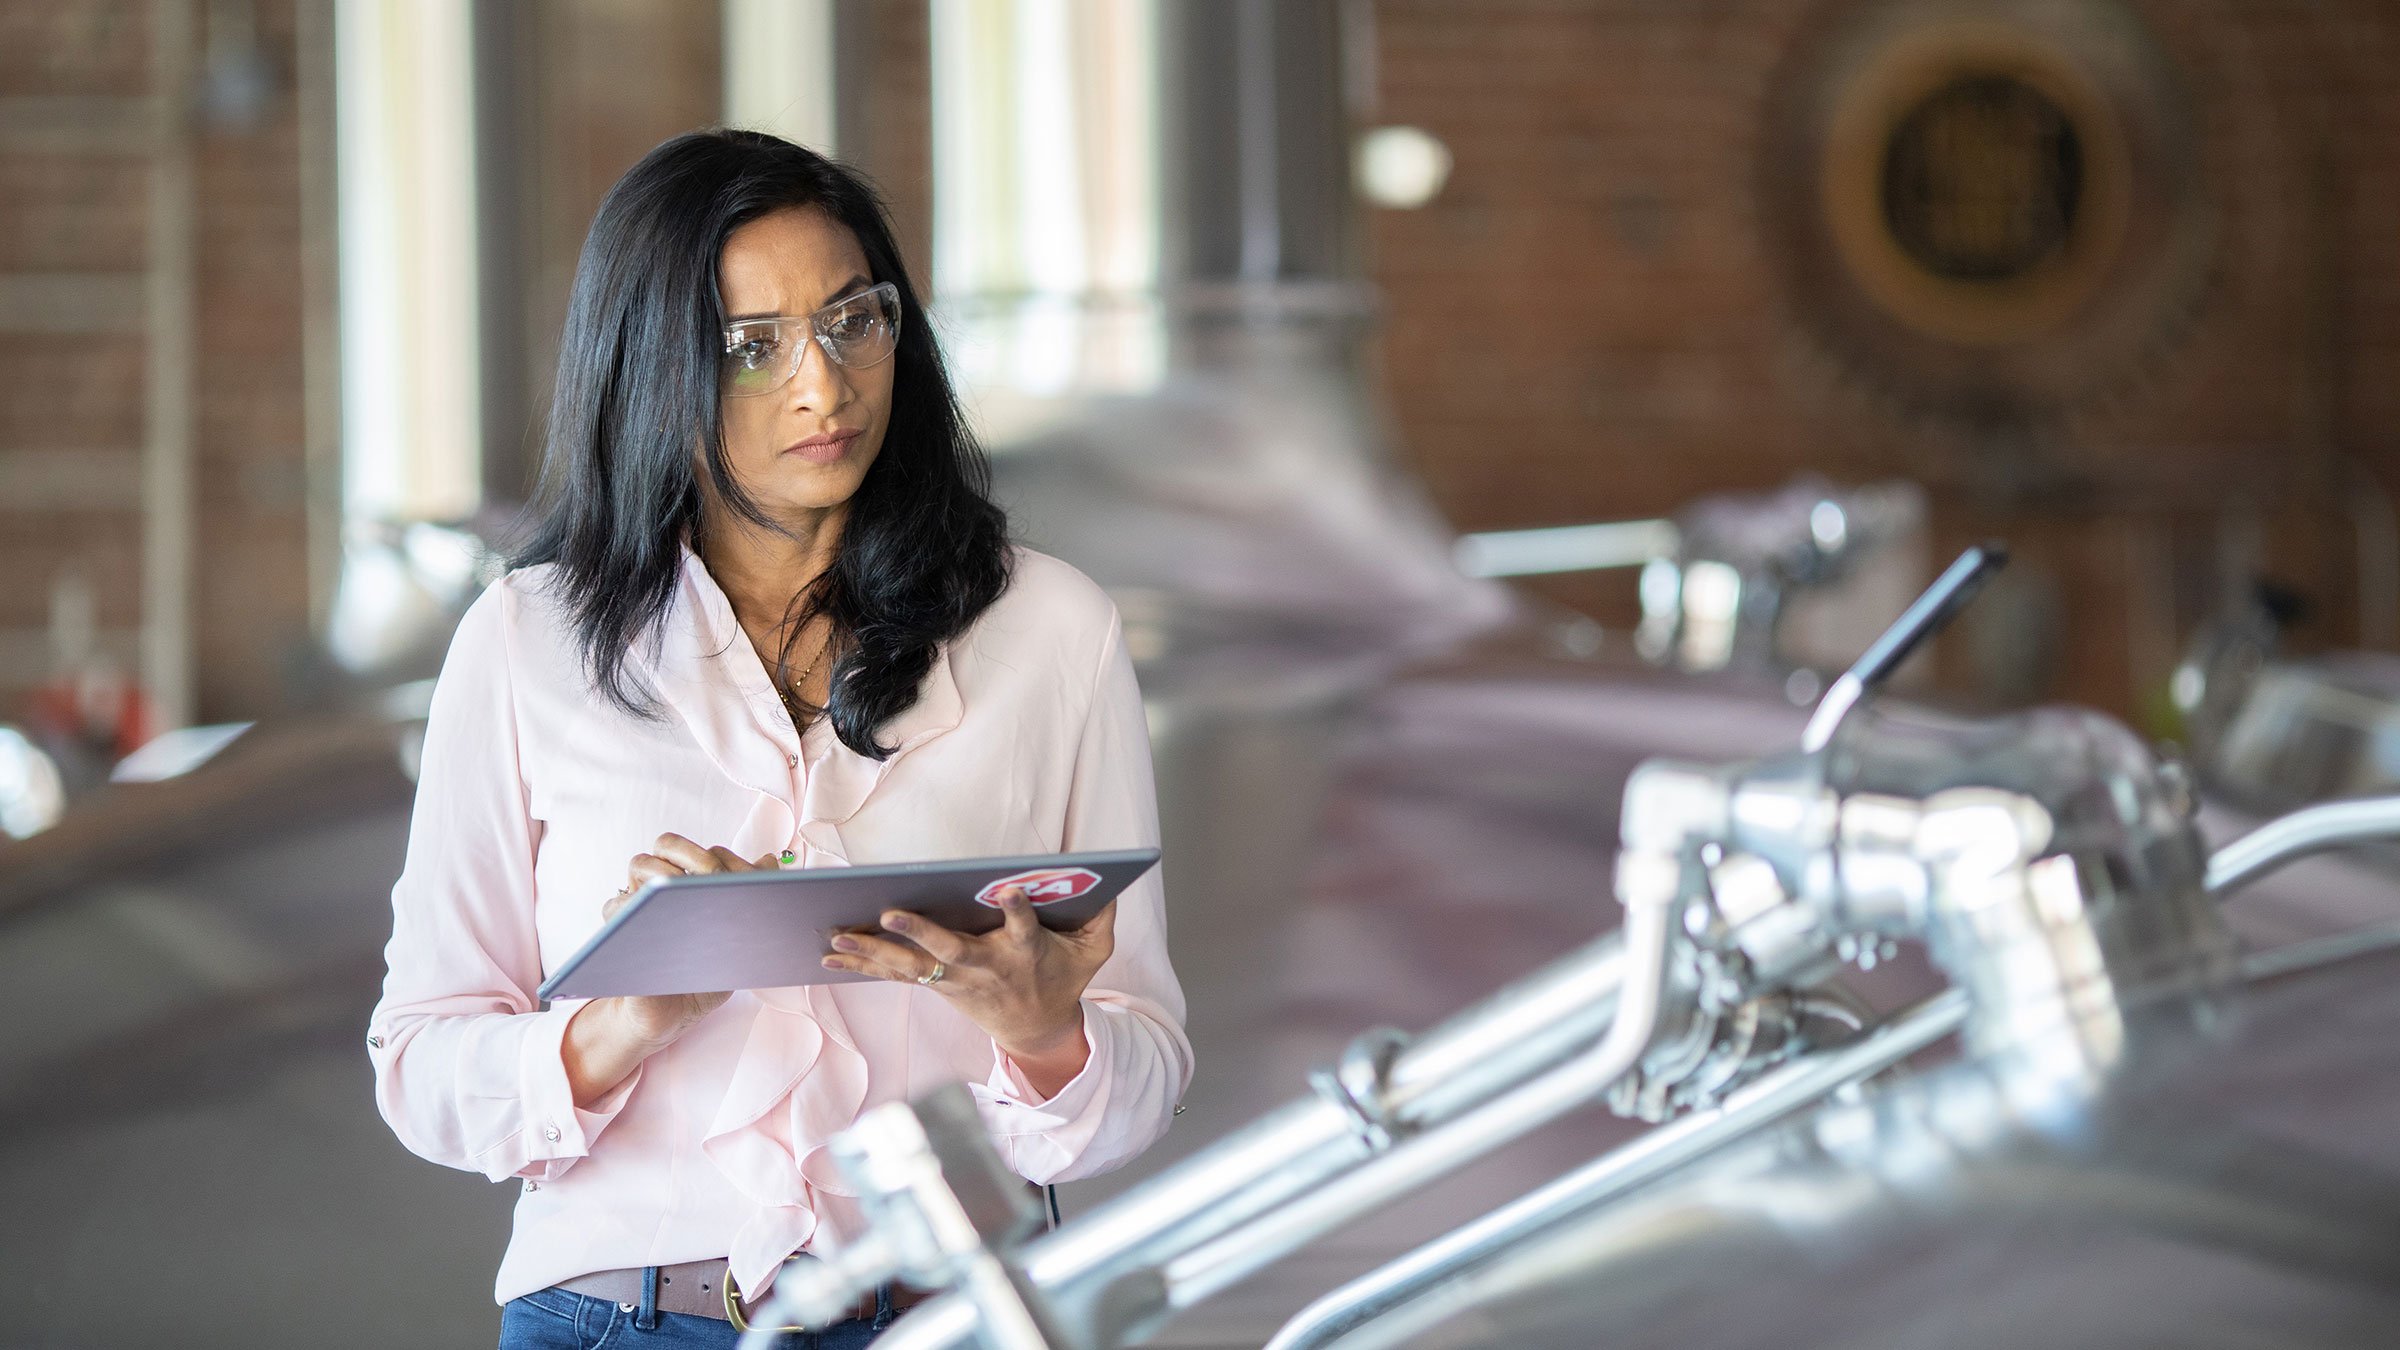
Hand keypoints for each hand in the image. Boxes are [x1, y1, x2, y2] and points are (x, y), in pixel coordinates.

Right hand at [563, 834, 775, 1104]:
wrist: (669, 1018)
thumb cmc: (703, 974)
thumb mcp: (736, 942)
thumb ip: (749, 902)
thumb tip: (769, 861)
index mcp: (687, 881)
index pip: (707, 850)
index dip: (723, 857)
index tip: (744, 875)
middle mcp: (659, 885)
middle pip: (667, 844)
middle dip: (695, 853)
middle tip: (716, 875)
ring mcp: (634, 904)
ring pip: (640, 864)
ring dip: (668, 871)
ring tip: (690, 892)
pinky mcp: (615, 932)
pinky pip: (617, 908)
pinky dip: (639, 907)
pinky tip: (666, 921)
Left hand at [821, 888, 1114, 1095]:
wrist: (1037, 1030)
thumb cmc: (1063, 978)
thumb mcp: (1095, 952)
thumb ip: (1103, 917)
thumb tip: (1109, 882)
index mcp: (1026, 952)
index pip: (1024, 929)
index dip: (1017, 911)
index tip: (1008, 891)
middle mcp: (987, 968)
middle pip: (951, 951)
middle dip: (920, 932)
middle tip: (890, 912)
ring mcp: (957, 981)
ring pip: (913, 967)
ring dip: (874, 952)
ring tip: (837, 935)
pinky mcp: (937, 986)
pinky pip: (896, 976)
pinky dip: (862, 966)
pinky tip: (830, 955)